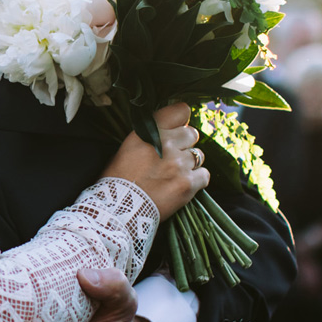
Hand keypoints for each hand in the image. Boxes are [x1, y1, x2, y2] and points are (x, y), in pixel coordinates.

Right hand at [103, 103, 208, 218]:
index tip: (177, 128)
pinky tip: (183, 185)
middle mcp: (166, 143)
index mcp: (148, 131)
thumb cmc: (117, 180)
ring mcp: (179, 164)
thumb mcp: (127, 148)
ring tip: (175, 174)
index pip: (181, 110)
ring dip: (189, 163)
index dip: (181, 120)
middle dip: (185, 144)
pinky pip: (204, 175)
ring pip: (198, 155)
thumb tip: (169, 132)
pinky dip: (196, 180)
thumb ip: (148, 136)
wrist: (118, 211)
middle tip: (173, 157)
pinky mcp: (187, 184)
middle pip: (192, 134)